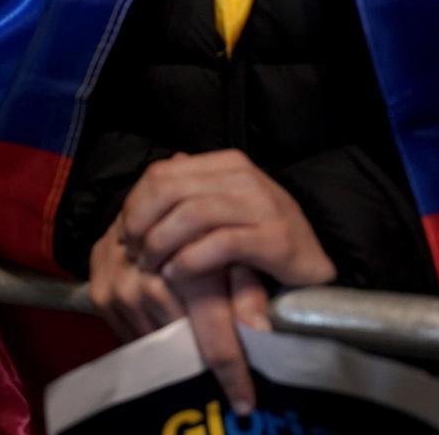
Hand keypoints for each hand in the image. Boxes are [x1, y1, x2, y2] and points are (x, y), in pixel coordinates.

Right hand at [89, 215, 271, 415]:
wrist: (155, 203)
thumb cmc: (206, 230)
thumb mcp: (235, 255)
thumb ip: (248, 292)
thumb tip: (260, 332)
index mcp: (191, 269)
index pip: (212, 335)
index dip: (231, 370)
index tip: (244, 400)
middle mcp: (148, 279)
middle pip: (180, 342)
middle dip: (201, 356)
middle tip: (224, 371)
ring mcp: (118, 287)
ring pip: (152, 339)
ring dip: (172, 344)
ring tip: (189, 340)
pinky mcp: (100, 293)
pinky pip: (127, 332)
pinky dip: (148, 334)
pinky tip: (162, 324)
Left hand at [112, 150, 333, 414]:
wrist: (312, 267)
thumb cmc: (256, 242)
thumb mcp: (216, 212)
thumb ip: (182, 200)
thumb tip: (132, 202)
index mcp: (226, 164)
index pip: (161, 173)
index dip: (135, 205)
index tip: (126, 235)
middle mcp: (245, 177)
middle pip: (169, 190)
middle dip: (143, 225)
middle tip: (134, 254)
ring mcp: (264, 205)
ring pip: (191, 215)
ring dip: (162, 245)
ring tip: (152, 268)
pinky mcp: (276, 239)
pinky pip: (219, 243)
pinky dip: (189, 260)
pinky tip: (176, 274)